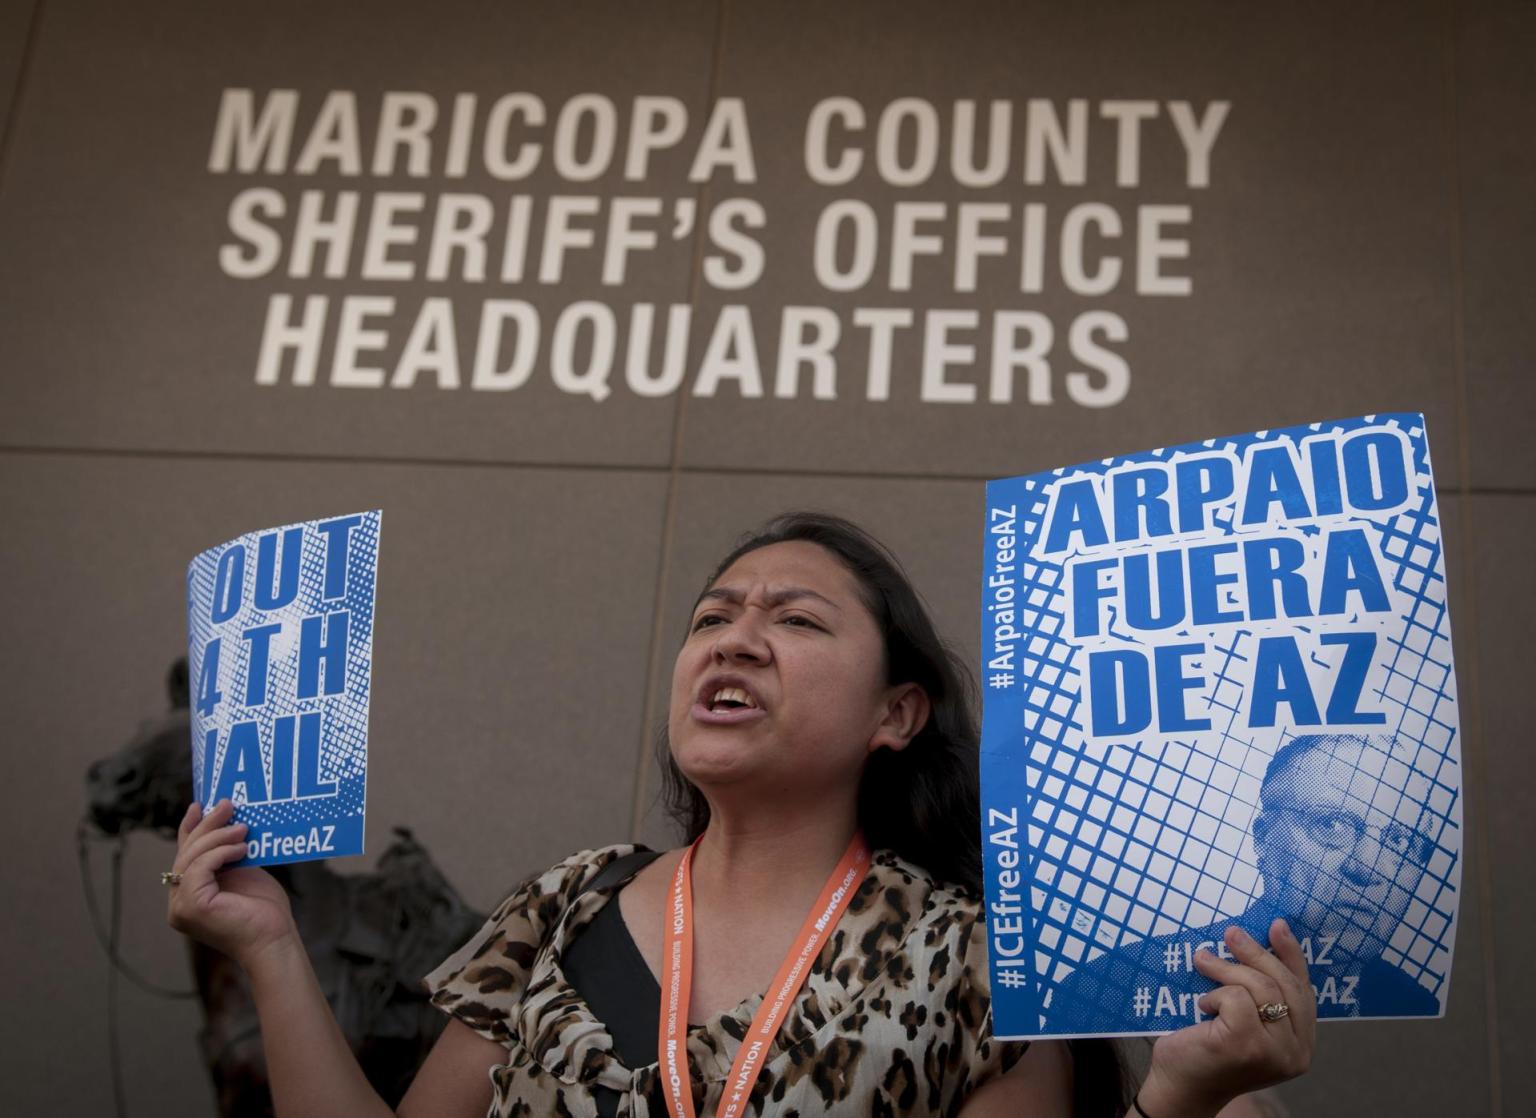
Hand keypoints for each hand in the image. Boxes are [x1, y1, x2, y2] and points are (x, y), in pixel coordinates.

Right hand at [165, 800, 296, 968]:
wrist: (274, 939)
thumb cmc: (263, 910)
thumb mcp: (241, 873)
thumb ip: (226, 856)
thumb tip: (225, 823)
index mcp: (188, 896)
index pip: (185, 857)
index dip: (189, 829)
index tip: (199, 806)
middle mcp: (178, 903)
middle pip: (186, 854)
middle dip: (206, 826)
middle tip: (227, 805)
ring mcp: (181, 908)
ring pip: (191, 859)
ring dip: (217, 838)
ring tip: (242, 829)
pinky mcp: (191, 907)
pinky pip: (199, 868)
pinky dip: (219, 853)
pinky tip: (241, 848)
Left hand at [1140, 919, 1315, 1116]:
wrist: (1180, 1087)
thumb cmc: (1207, 1050)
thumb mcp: (1244, 1020)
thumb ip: (1260, 995)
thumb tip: (1253, 941)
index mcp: (1302, 1045)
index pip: (1303, 991)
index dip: (1291, 956)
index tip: (1277, 926)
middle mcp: (1296, 1053)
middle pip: (1283, 984)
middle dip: (1255, 953)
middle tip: (1230, 934)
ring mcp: (1274, 1052)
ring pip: (1260, 987)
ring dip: (1227, 969)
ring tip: (1203, 963)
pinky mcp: (1246, 1046)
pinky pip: (1236, 998)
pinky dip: (1216, 994)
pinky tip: (1203, 1006)